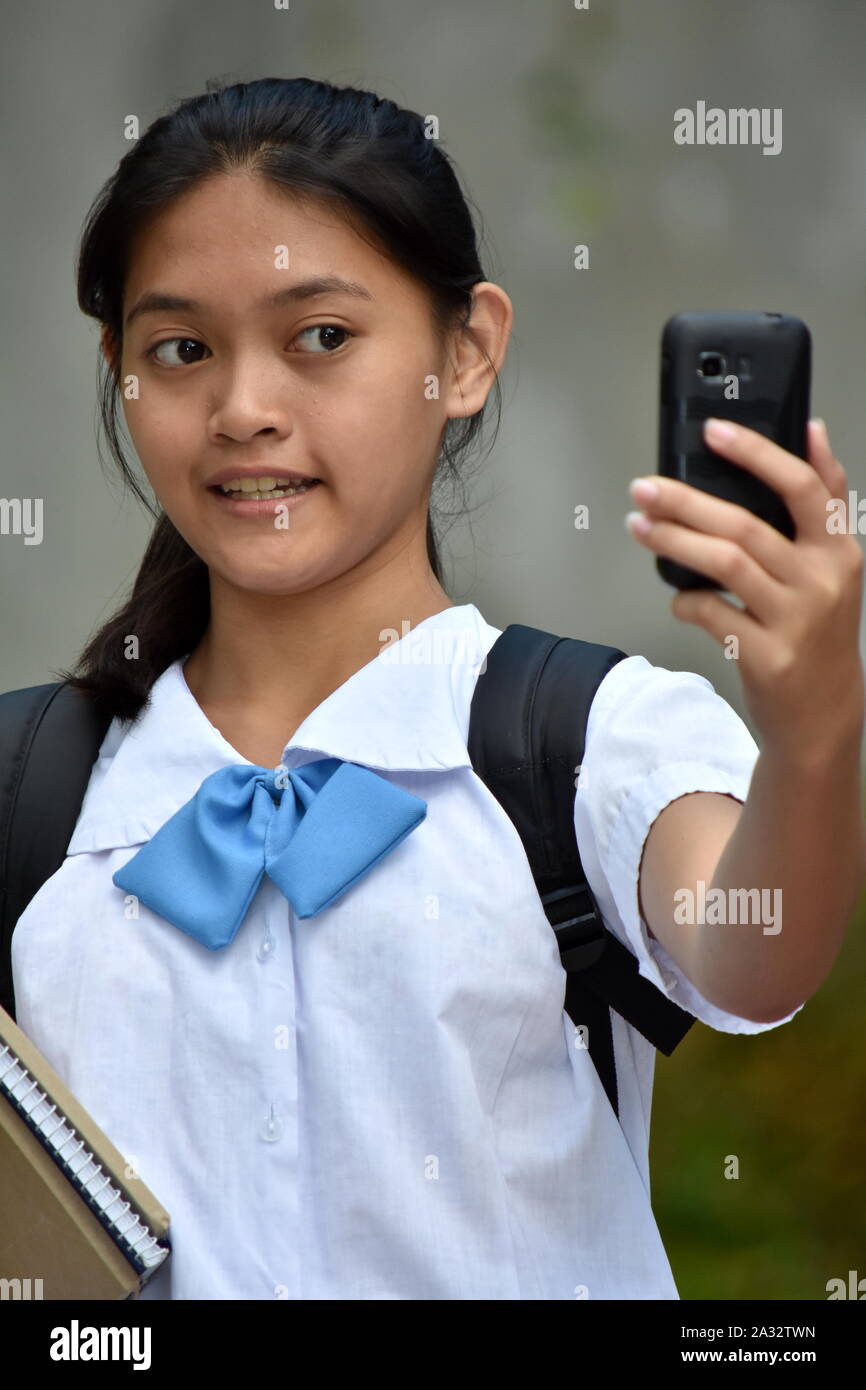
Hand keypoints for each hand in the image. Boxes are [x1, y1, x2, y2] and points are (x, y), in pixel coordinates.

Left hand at [624, 417, 864, 761]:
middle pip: (746, 526)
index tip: (714, 431)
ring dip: (674, 542)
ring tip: (640, 528)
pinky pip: (712, 615)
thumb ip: (826, 501)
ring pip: (725, 565)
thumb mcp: (835, 564)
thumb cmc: (818, 631)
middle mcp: (821, 582)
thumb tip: (812, 429)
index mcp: (838, 550)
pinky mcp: (766, 658)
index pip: (804, 487)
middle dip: (686, 501)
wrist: (824, 713)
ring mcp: (795, 621)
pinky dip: (686, 602)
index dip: (758, 453)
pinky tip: (677, 598)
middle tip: (644, 488)